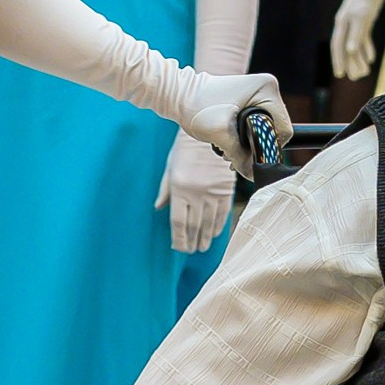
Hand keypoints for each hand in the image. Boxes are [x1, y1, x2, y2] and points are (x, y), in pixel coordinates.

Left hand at [157, 130, 234, 252]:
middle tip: (192, 251)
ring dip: (206, 237)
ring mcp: (212, 192)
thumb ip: (165, 191)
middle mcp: (196, 193)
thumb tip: (159, 208)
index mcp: (179, 188)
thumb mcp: (170, 168)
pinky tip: (215, 234)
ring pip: (209, 222)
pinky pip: (222, 213)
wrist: (209, 133)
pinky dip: (218, 226)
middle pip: (194, 225)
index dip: (179, 237)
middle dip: (192, 240)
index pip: (178, 221)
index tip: (179, 247)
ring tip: (203, 247)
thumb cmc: (185, 150)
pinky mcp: (226, 190)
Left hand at [176, 70, 291, 174]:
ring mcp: (258, 93)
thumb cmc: (197, 106)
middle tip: (234, 154)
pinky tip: (228, 143)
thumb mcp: (220, 134)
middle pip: (274, 130)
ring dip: (248, 144)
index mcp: (266, 89)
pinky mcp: (250, 100)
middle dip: (256, 146)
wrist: (178, 95)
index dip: (269, 147)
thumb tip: (252, 174)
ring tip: (227, 149)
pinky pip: (256, 125)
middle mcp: (267, 88)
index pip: (283, 128)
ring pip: (264, 130)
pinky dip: (244, 137)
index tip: (249, 156)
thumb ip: (239, 156)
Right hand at [331, 0, 381, 83]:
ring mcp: (355, 22)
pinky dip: (366, 48)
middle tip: (355, 78)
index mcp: (342, 23)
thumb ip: (356, 34)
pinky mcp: (364, 19)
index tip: (339, 74)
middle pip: (346, 48)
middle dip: (350, 63)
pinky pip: (364, 37)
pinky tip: (370, 58)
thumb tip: (350, 51)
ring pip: (355, 44)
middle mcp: (346, 24)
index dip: (338, 60)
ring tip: (365, 72)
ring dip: (359, 58)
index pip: (337, 46)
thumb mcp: (362, 16)